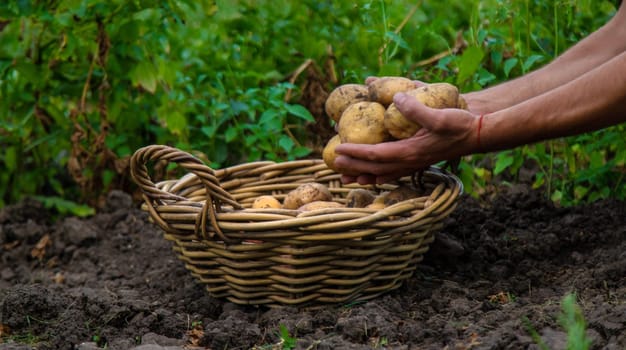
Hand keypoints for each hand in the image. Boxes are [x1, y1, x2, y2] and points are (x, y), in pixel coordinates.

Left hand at [334, 92, 479, 184]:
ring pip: (383, 174)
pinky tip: (372, 177)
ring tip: (346, 178)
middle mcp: (409, 161)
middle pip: (374, 168)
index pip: (375, 154)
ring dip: (363, 175)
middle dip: (353, 165)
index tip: (338, 149)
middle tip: (333, 164)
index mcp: (410, 151)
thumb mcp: (439, 114)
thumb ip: (416, 108)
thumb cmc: (459, 124)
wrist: (478, 135)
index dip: (355, 152)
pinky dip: (379, 176)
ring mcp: (414, 164)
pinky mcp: (418, 162)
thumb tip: (396, 97)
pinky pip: (393, 173)